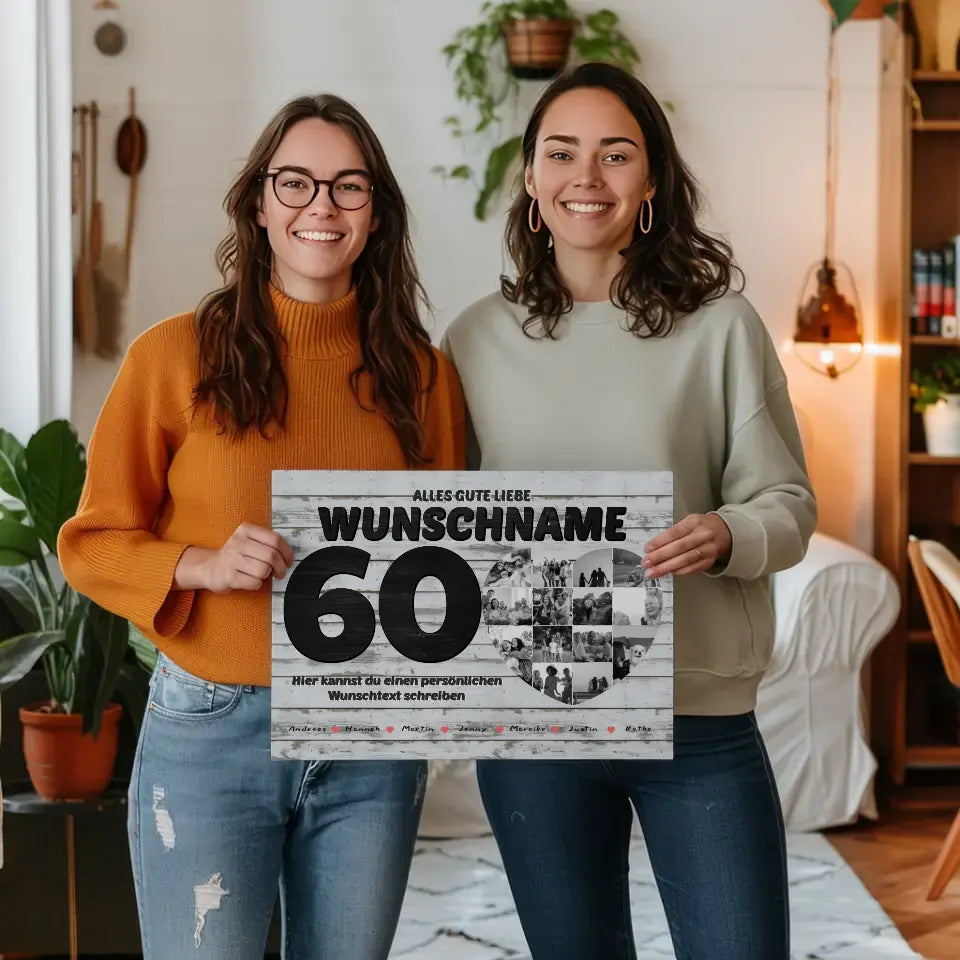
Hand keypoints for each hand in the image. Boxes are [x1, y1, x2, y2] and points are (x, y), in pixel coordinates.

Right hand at [175, 523, 294, 593]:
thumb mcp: (250, 542)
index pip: (275, 539)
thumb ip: (268, 544)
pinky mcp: (228, 576)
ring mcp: (231, 558)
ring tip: (261, 575)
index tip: (289, 561)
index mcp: (246, 530)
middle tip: (280, 573)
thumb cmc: (236, 556)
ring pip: (264, 570)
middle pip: (271, 555)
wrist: (210, 568)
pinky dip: (257, 584)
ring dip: (267, 576)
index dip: (287, 552)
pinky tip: (251, 580)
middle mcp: (237, 542)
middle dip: (280, 567)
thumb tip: (288, 557)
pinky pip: (254, 582)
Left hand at [642, 513, 731, 578]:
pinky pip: (693, 568)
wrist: (723, 532)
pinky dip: (679, 571)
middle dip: (660, 557)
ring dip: (667, 567)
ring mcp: (708, 549)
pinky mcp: (710, 561)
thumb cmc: (700, 527)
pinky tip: (669, 572)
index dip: (659, 542)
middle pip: (679, 547)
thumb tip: (653, 548)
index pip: (674, 533)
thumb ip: (673, 533)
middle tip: (646, 563)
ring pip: (685, 560)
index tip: (647, 549)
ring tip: (653, 572)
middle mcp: (703, 535)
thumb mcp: (688, 522)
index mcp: (694, 522)